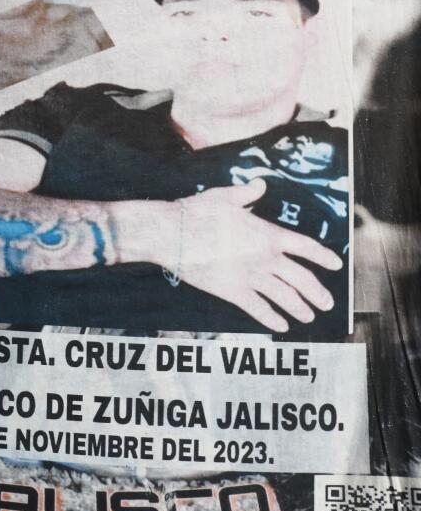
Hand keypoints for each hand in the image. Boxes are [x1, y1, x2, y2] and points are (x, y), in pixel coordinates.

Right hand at [164, 180, 342, 332]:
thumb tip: (260, 185)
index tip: (335, 265)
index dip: (323, 257)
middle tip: (327, 303)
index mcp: (269, 234)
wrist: (174, 234)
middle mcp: (266, 258)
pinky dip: (272, 319)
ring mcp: (251, 277)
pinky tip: (280, 325)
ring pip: (285, 298)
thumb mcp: (226, 196)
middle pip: (302, 279)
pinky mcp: (233, 292)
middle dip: (317, 293)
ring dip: (300, 309)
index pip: (306, 247)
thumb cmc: (198, 212)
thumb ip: (248, 193)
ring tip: (308, 317)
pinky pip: (259, 309)